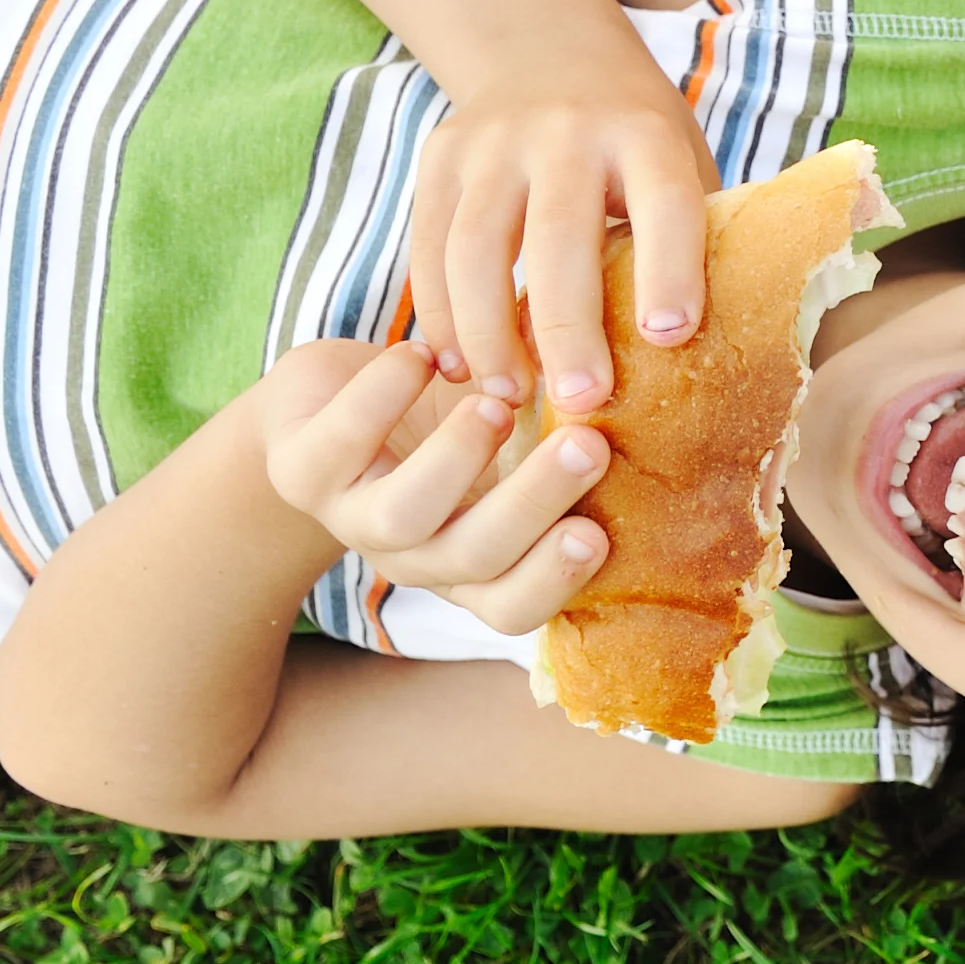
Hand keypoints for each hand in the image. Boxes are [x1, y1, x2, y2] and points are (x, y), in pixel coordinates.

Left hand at [256, 340, 614, 636]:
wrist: (323, 407)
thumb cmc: (441, 420)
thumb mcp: (511, 439)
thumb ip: (564, 438)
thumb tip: (664, 400)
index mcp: (469, 564)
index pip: (512, 606)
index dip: (554, 580)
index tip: (601, 533)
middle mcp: (412, 556)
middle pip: (473, 559)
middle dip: (532, 504)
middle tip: (586, 446)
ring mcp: (352, 517)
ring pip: (405, 516)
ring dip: (458, 458)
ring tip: (497, 403)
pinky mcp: (301, 469)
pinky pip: (343, 441)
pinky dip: (388, 394)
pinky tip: (426, 356)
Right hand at [408, 43, 712, 412]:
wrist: (548, 52)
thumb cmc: (635, 137)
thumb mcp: (680, 159)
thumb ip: (689, 232)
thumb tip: (701, 353)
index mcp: (645, 133)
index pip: (664, 203)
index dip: (670, 269)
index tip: (669, 338)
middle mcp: (567, 130)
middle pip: (559, 236)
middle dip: (568, 326)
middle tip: (582, 399)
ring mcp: (493, 142)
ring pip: (476, 247)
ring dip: (488, 332)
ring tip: (509, 397)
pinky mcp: (440, 158)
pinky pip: (430, 247)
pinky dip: (439, 313)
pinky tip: (458, 366)